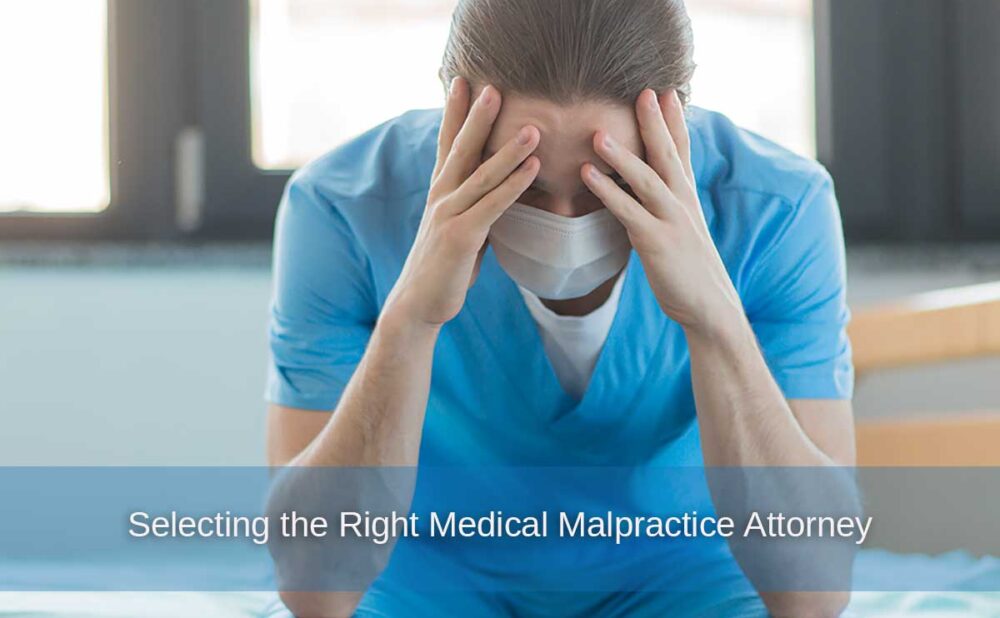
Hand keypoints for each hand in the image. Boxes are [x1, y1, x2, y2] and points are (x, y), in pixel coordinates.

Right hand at [384, 78, 539, 328]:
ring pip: (482, 174)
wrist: (418, 303)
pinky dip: (514, 184)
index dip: (454, 112)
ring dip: (509, 149)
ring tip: (534, 126)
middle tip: (494, 85)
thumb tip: (497, 194)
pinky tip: (533, 167)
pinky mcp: (461, 236)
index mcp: (440, 192)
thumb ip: (475, 207)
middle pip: (461, 148)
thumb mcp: (459, 228)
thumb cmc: (444, 266)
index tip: (462, 80)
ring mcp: (449, 215)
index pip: (447, 143)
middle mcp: (441, 197)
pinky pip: (493, 205)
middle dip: (478, 116)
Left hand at [581, 89, 743, 336]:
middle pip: (667, 154)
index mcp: (686, 197)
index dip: (674, 121)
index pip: (681, 150)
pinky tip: (588, 174)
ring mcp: (671, 220)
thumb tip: (647, 188)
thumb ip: (666, 205)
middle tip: (644, 91)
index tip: (666, 91)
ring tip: (598, 132)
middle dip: (655, 122)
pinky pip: (628, 211)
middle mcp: (682, 202)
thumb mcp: (682, 229)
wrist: (709, 306)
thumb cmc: (689, 269)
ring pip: (646, 179)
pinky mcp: (656, 242)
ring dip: (622, 153)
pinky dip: (607, 191)